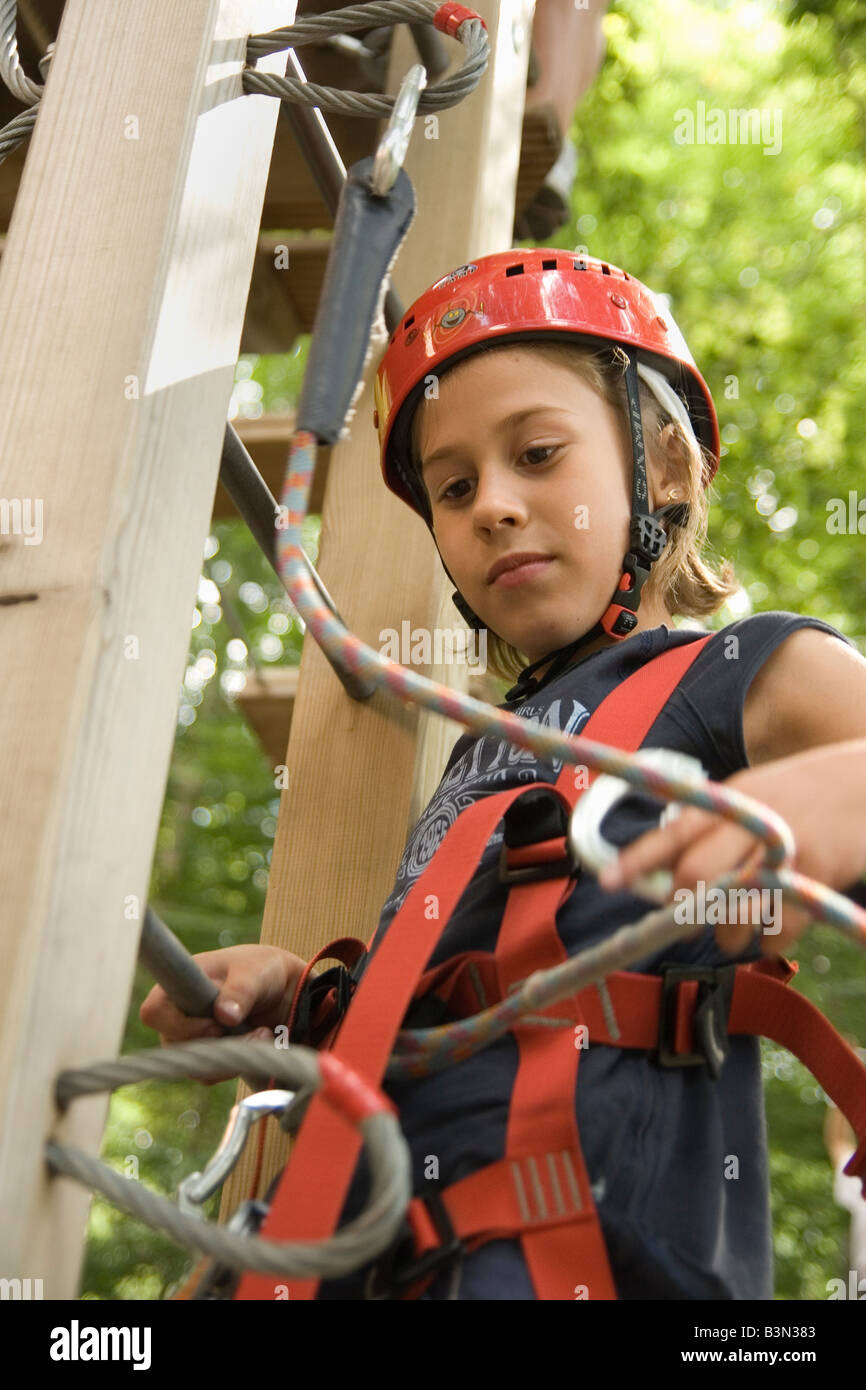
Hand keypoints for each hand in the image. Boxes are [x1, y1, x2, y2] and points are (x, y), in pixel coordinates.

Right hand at [139, 945, 307, 1081]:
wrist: (282, 990)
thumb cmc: (261, 970)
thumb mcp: (255, 972)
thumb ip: (240, 990)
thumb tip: (224, 1015)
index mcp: (178, 985)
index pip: (154, 1012)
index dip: (179, 1024)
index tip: (216, 1023)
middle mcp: (177, 1014)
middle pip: (174, 1045)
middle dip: (217, 1043)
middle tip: (254, 1031)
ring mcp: (189, 1038)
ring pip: (194, 1065)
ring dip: (231, 1055)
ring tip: (263, 1033)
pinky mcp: (206, 1057)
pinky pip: (210, 1075)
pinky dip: (236, 1064)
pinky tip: (258, 1042)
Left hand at [598, 739, 865, 956]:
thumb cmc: (807, 793)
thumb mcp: (756, 793)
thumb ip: (714, 826)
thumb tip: (665, 869)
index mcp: (733, 799)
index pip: (674, 830)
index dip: (638, 858)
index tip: (609, 881)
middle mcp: (754, 822)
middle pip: (696, 875)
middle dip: (684, 908)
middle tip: (687, 920)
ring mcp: (787, 850)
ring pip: (734, 911)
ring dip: (727, 934)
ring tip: (735, 930)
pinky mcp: (819, 876)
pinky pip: (778, 929)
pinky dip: (769, 941)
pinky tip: (775, 929)